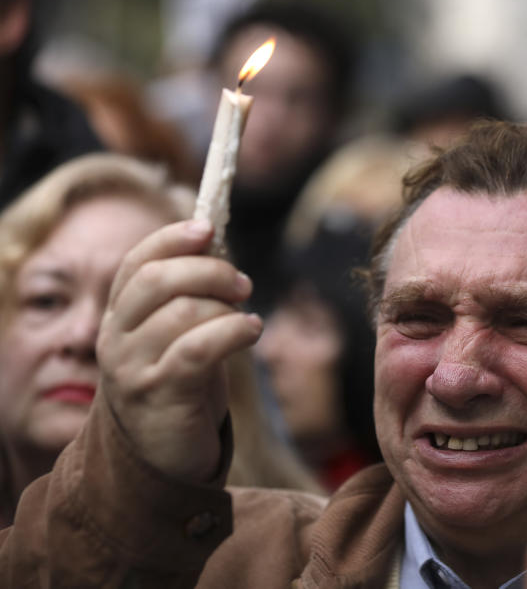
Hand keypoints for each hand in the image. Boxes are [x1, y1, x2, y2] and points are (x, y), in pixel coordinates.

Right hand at [96, 219, 262, 482]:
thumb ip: (189, 295)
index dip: (171, 239)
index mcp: (118, 316)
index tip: (207, 229)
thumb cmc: (180, 385)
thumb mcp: (178, 334)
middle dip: (208, 271)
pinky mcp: (160, 394)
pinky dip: (232, 332)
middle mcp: (116, 338)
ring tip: (248, 320)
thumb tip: (218, 246)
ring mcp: (133, 368)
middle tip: (242, 283)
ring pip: (182, 312)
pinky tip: (252, 330)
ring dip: (226, 307)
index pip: (136, 263)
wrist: (162, 455)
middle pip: (157, 280)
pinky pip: (197, 349)